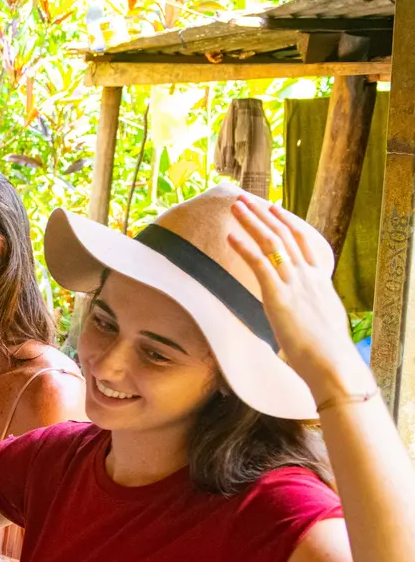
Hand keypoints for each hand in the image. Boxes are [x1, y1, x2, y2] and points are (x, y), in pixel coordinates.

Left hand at [225, 196, 371, 395]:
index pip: (303, 241)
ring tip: (236, 207)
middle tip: (246, 198)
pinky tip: (231, 236)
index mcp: (319, 280)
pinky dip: (244, 247)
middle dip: (263, 215)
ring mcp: (294, 284)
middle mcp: (308, 276)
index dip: (288, 222)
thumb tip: (303, 310)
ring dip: (252, 222)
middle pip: (284, 235)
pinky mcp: (279, 296)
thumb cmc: (326, 350)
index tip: (275, 207)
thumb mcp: (322, 319)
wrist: (331, 363)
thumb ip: (311, 307)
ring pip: (271, 243)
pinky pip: (259, 264)